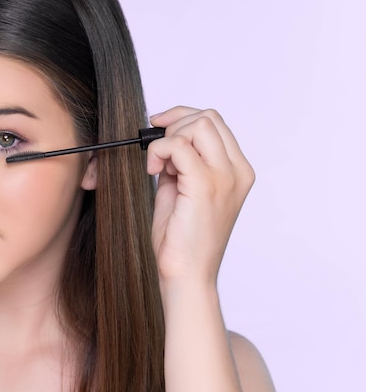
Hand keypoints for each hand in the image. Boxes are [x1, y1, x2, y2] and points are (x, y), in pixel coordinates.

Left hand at [147, 106, 254, 286]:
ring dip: (168, 138)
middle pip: (208, 117)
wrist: (186, 274)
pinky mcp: (205, 186)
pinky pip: (179, 146)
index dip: (183, 118)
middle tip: (157, 152)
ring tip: (158, 166)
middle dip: (175, 124)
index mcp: (237, 171)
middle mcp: (237, 171)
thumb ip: (181, 163)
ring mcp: (225, 178)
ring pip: (198, 124)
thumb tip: (165, 140)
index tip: (159, 129)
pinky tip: (153, 172)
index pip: (215, 123)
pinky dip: (159, 151)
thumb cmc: (182, 239)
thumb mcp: (182, 190)